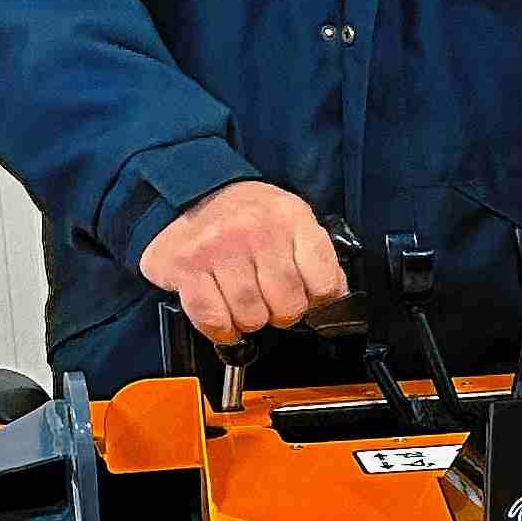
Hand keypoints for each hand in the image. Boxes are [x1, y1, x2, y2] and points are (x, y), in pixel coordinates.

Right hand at [140, 181, 347, 345]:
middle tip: (270, 303)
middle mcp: (255, 229)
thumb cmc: (250, 214)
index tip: (304, 297)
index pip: (324, 283)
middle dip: (281, 314)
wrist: (198, 190)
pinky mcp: (186, 265)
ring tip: (245, 306)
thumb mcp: (293, 221)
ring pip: (250, 315)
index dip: (316, 301)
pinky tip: (225, 320)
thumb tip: (334, 298)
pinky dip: (221, 330)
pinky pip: (212, 318)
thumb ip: (317, 258)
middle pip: (287, 304)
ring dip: (250, 321)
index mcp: (291, 217)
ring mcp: (218, 247)